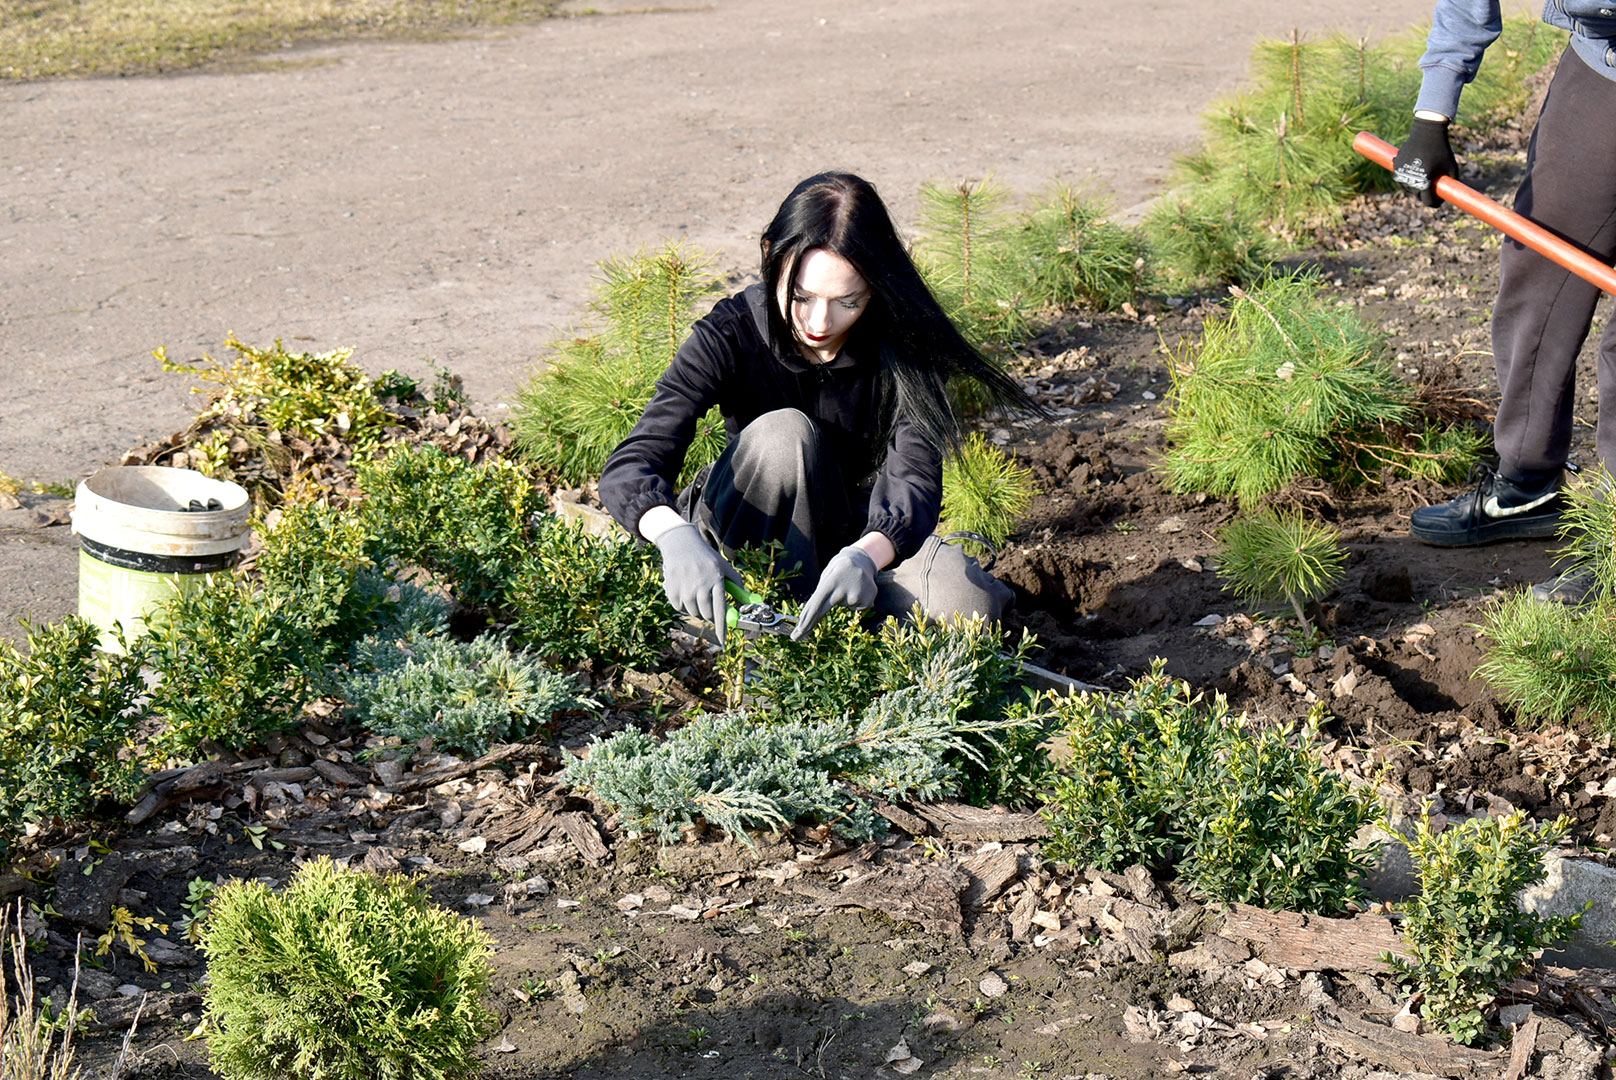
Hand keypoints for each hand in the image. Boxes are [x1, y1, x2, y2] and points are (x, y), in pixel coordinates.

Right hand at [652, 523, 740, 641]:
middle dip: (709, 614)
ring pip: (693, 612)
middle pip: (706, 615)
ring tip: (696, 592)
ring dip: (696, 608)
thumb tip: (747, 602)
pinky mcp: (672, 590)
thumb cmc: (706, 557)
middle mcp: (700, 585)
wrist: (680, 544)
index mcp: (716, 579)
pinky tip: (684, 589)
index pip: (720, 609)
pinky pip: (680, 608)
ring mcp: (685, 588)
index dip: (722, 627)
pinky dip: (683, 604)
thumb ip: (736, 583)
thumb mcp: (723, 566)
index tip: (723, 641)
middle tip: (708, 603)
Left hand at [791, 545, 878, 639]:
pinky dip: (854, 602)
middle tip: (796, 637)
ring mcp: (857, 595)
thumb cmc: (838, 570)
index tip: (797, 633)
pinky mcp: (868, 600)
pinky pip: (854, 608)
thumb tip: (809, 617)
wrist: (862, 560)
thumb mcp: (826, 577)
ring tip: (847, 586)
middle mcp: (843, 589)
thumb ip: (820, 595)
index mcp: (830, 581)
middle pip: (823, 611)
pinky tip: (857, 589)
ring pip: (842, 607)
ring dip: (842, 600)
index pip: (816, 604)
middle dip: (809, 625)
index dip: (806, 620)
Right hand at [1392, 116, 1455, 208]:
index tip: (1439, 200)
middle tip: (1433, 189)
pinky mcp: (1396, 166)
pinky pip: (1401, 179)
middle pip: (1417, 196)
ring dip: (1416, 187)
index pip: (1428, 202)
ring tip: (1425, 178)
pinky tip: (1416, 170)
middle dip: (1425, 195)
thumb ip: (1451, 182)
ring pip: (1408, 188)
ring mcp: (1402, 173)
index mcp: (1425, 181)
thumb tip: (1448, 195)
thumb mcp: (1452, 167)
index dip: (1435, 203)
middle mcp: (1411, 179)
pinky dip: (1408, 178)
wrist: (1427, 131)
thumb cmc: (1442, 149)